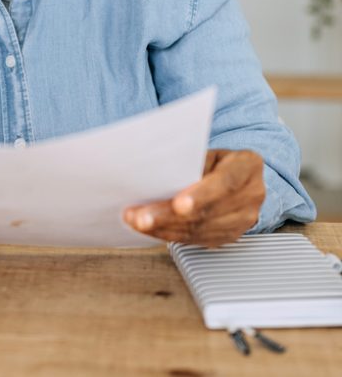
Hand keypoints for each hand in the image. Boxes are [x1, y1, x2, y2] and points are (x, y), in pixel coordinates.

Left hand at [123, 149, 264, 246]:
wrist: (240, 175)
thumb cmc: (218, 159)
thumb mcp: (209, 151)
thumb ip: (192, 162)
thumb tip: (159, 174)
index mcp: (248, 166)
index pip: (225, 183)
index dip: (201, 195)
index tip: (178, 205)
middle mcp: (251, 195)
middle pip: (207, 211)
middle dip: (169, 216)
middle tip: (141, 217)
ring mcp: (243, 219)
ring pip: (200, 229)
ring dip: (164, 228)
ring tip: (138, 222)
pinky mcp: (230, 235)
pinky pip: (197, 239)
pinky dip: (171, 234)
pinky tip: (152, 229)